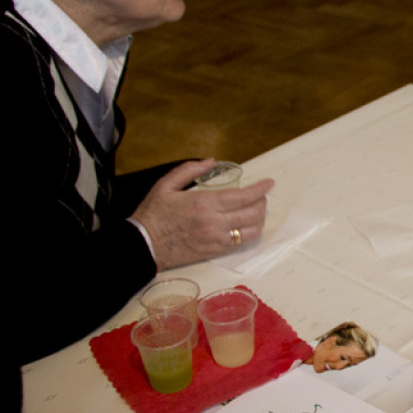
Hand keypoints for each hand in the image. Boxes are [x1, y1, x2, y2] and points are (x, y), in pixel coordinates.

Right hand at [131, 160, 274, 270]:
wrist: (143, 246)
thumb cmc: (153, 215)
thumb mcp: (166, 185)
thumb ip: (189, 170)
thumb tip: (211, 161)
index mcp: (204, 203)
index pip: (243, 196)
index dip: (260, 189)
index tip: (269, 183)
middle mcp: (214, 222)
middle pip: (252, 213)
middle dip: (262, 202)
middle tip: (262, 196)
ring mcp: (216, 239)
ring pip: (251, 230)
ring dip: (259, 219)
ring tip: (257, 210)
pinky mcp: (214, 252)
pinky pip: (240, 243)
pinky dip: (249, 233)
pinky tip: (246, 225)